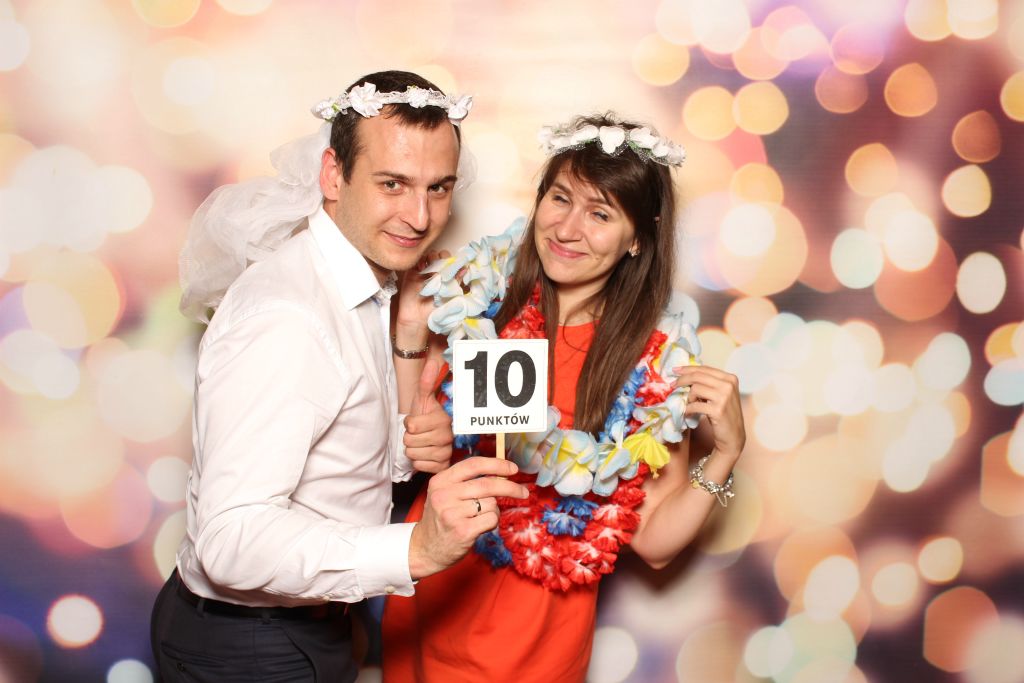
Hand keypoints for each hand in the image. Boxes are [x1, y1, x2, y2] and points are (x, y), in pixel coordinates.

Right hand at [395, 249, 448, 343]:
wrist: (416, 317)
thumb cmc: (434, 309)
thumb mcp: (448, 296)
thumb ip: (456, 281)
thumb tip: (465, 268)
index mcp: (446, 276)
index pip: (451, 261)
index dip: (451, 260)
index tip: (451, 265)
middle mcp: (436, 271)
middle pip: (440, 255)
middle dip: (441, 257)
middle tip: (439, 267)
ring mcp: (424, 270)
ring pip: (429, 255)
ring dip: (431, 257)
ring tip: (430, 269)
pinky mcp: (413, 272)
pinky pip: (417, 260)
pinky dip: (420, 260)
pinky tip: (421, 268)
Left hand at [404, 358, 452, 473]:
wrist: (433, 440)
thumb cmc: (426, 419)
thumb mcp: (424, 400)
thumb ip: (426, 383)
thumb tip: (433, 361)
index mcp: (442, 419)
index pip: (411, 425)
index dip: (409, 423)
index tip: (417, 421)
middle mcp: (447, 436)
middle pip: (409, 441)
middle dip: (409, 437)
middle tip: (419, 434)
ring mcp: (445, 452)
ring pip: (412, 454)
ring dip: (413, 449)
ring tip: (422, 444)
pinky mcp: (441, 467)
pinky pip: (418, 465)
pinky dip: (418, 461)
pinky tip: (425, 455)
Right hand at [408, 456, 527, 578]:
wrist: (425, 549)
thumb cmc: (441, 519)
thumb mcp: (444, 494)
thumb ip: (466, 482)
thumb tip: (500, 473)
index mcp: (441, 481)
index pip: (473, 465)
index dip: (497, 464)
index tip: (512, 468)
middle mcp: (444, 495)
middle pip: (488, 484)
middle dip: (511, 488)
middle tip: (523, 492)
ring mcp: (452, 513)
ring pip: (491, 503)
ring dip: (493, 511)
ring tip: (479, 518)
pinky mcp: (462, 531)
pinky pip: (492, 519)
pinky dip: (492, 523)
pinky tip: (479, 527)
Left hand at [673, 366, 745, 459]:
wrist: (733, 436)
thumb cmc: (724, 414)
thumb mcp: (720, 394)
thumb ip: (709, 383)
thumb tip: (685, 374)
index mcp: (730, 378)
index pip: (704, 369)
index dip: (688, 369)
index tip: (675, 370)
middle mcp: (728, 385)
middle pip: (698, 376)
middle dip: (682, 380)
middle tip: (673, 385)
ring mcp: (724, 397)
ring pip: (695, 389)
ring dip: (688, 397)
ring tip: (690, 404)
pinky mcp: (717, 410)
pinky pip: (695, 405)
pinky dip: (688, 409)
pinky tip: (688, 413)